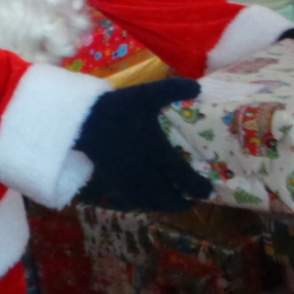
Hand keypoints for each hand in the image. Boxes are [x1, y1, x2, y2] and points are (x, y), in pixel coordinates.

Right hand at [75, 77, 211, 211]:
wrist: (84, 121)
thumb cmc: (119, 108)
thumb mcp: (148, 94)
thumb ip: (174, 89)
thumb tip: (199, 87)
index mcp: (158, 153)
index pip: (184, 178)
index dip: (199, 188)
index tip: (209, 191)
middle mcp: (146, 172)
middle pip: (169, 197)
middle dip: (184, 203)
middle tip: (194, 201)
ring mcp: (128, 181)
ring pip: (151, 202)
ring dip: (166, 206)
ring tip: (175, 204)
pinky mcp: (113, 182)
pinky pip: (133, 201)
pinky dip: (145, 204)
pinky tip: (148, 201)